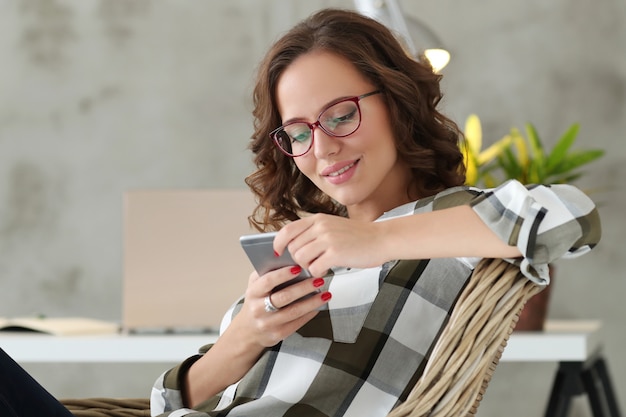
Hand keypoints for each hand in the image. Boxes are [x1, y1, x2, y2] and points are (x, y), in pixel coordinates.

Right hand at [230, 266, 330, 347]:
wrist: (248, 330)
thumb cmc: (256, 302)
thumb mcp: (255, 286)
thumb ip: (267, 273)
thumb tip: (289, 260)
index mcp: (253, 293)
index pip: (268, 281)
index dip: (283, 274)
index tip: (298, 268)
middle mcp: (259, 309)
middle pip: (284, 297)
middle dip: (304, 287)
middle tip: (318, 280)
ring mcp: (268, 323)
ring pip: (294, 311)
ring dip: (312, 302)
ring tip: (325, 294)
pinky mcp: (278, 334)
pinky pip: (297, 323)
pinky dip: (310, 313)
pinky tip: (318, 307)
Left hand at [273, 214, 387, 277]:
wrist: (382, 239)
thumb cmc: (360, 236)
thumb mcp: (333, 226)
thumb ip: (315, 232)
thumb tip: (295, 246)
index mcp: (318, 219)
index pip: (288, 230)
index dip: (279, 243)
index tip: (278, 252)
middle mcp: (320, 227)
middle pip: (293, 247)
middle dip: (297, 260)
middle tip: (310, 263)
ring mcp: (327, 239)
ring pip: (301, 258)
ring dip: (307, 267)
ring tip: (319, 266)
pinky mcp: (335, 253)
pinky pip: (314, 268)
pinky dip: (318, 273)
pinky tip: (327, 270)